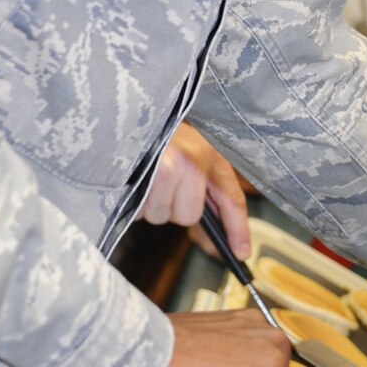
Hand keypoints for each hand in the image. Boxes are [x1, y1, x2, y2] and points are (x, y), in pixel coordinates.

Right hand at [142, 123, 250, 259]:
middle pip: (188, 216)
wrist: (124, 113)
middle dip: (173, 210)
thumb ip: (203, 197)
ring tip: (146, 179)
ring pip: (162, 215)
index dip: (238, 229)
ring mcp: (169, 166)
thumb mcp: (188, 158)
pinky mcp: (143, 174)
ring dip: (151, 205)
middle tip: (163, 187)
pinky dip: (134, 203)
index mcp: (209, 156)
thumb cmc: (156, 140)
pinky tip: (134, 180)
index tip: (242, 253)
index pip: (232, 199)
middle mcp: (193, 161)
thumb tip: (212, 243)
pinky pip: (140, 210)